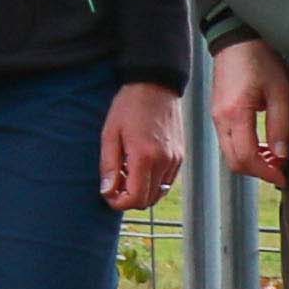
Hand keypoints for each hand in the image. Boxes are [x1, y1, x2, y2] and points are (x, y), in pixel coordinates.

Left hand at [100, 81, 188, 215]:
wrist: (155, 85)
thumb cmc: (129, 107)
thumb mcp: (110, 134)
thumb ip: (109, 165)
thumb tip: (107, 191)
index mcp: (144, 157)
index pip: (135, 198)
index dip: (119, 203)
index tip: (108, 194)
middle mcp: (164, 162)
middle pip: (148, 200)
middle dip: (129, 199)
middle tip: (115, 184)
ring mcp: (175, 160)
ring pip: (159, 193)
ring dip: (142, 191)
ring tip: (127, 173)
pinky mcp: (180, 156)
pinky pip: (167, 181)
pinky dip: (153, 182)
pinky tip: (140, 166)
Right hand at [208, 40, 288, 185]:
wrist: (237, 39)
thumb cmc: (258, 58)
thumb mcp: (280, 91)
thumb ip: (281, 125)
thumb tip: (283, 153)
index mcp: (235, 114)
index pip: (246, 158)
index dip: (266, 173)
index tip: (282, 177)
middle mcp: (220, 120)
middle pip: (235, 162)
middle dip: (259, 171)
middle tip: (281, 169)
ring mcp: (216, 118)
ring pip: (231, 154)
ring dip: (253, 161)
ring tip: (276, 155)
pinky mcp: (218, 115)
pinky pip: (229, 142)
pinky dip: (246, 150)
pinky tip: (263, 143)